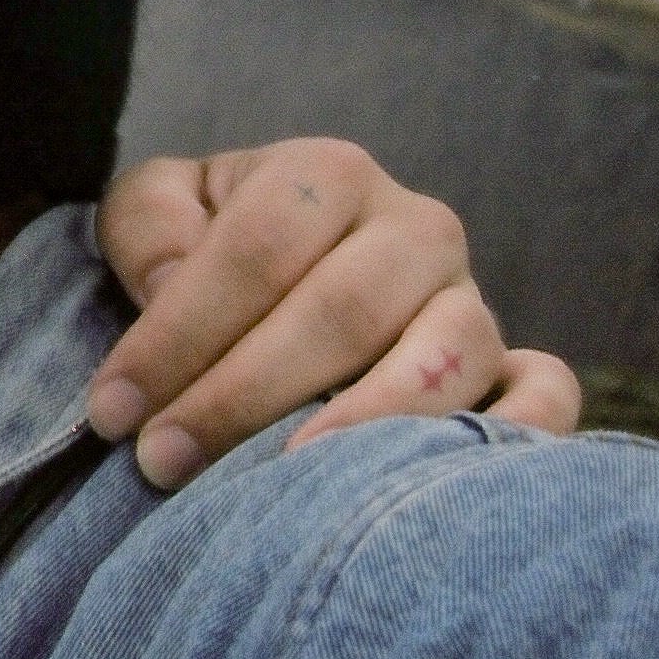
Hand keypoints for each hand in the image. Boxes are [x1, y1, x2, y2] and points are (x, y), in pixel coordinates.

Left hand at [88, 138, 580, 489]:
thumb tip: (171, 283)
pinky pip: (545, 397)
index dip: (177, 334)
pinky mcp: (514, 365)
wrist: (284, 274)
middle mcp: (417, 229)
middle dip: (241, 396)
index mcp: (327, 175)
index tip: (114, 411)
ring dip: (358, 428)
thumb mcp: (158, 211)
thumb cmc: (206, 247)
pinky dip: (515, 436)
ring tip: (283, 483)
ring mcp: (472, 300)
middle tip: (164, 461)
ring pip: (442, 359)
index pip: (254, 251)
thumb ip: (151, 229)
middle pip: (340, 312)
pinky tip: (436, 482)